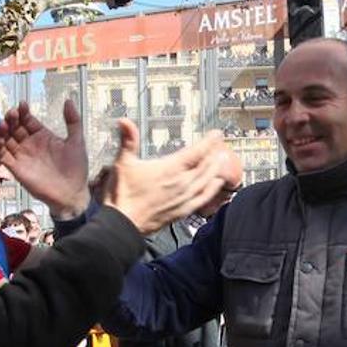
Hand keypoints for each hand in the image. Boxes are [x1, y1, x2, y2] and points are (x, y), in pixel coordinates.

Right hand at [0, 100, 89, 217]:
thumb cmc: (76, 169)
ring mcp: (22, 156)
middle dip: (11, 118)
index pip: (28, 120)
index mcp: (43, 136)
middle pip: (15, 127)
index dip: (23, 112)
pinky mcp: (16, 169)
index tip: (23, 105)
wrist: (72, 193)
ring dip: (1, 130)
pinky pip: (2, 156)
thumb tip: (69, 100)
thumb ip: (73, 121)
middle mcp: (30, 144)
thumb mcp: (77, 141)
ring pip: (6, 139)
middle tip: (12, 113)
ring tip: (3, 123)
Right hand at [102, 120, 228, 233]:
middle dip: (215, 154)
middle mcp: (181, 184)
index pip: (196, 152)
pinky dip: (213, 190)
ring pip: (207, 181)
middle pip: (205, 166)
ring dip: (216, 170)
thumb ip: (128, 140)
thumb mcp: (123, 163)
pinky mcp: (182, 211)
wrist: (123, 224)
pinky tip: (217, 186)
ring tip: (223, 161)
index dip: (208, 141)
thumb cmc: (122, 195)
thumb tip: (125, 122)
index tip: (216, 134)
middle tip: (221, 146)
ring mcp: (183, 198)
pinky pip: (203, 199)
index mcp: (170, 169)